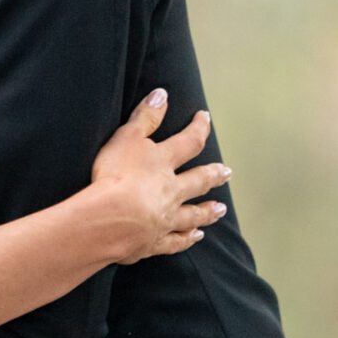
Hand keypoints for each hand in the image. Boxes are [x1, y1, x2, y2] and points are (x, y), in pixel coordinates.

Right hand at [89, 91, 229, 260]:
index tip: (205, 118)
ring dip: (207, 211)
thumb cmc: (116, 175)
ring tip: (220, 209)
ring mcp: (166, 219)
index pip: (188, 142)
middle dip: (213, 175)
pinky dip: (186, 239)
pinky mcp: (154, 242)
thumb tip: (163, 94)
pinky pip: (176, 241)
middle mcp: (171, 191)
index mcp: (164, 163)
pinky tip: (195, 237)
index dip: (198, 128)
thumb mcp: (127, 138)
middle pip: (198, 181)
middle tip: (227, 173)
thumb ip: (145, 117)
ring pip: (192, 214)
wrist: (111, 219)